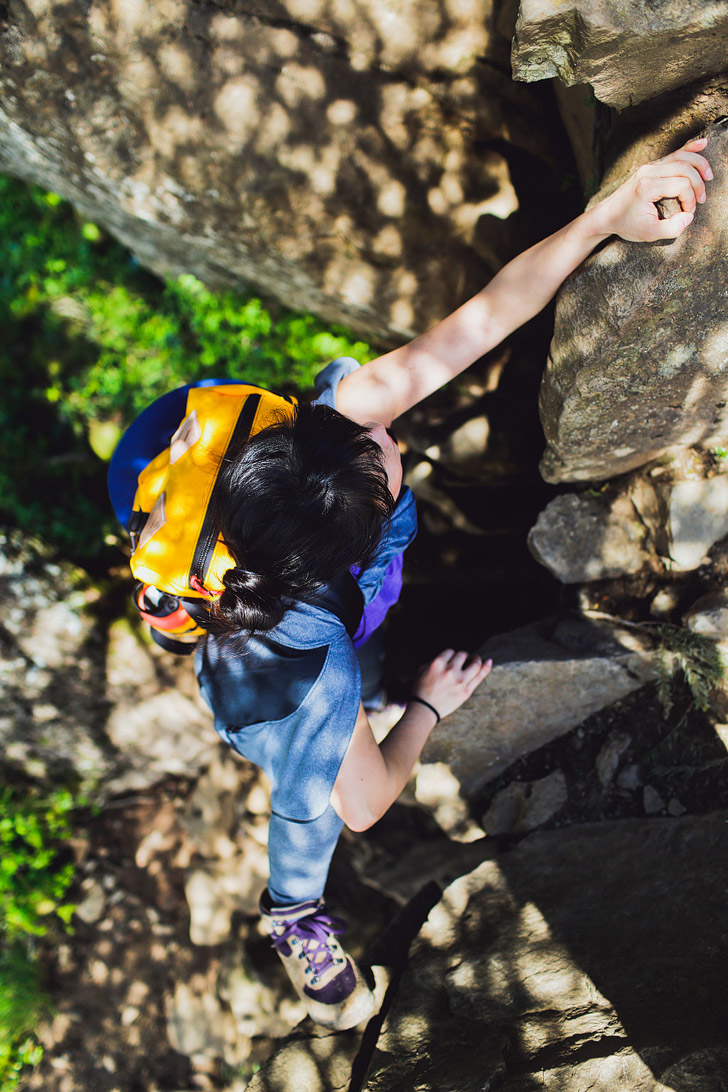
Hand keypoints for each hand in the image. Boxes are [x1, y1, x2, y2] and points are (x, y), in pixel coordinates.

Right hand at [413, 649, 492, 719]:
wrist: (424, 710)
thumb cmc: (420, 690)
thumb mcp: (422, 670)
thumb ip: (434, 661)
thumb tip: (447, 657)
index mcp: (437, 663)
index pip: (450, 651)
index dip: (450, 655)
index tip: (450, 659)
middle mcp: (450, 670)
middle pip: (462, 655)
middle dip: (462, 656)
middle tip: (462, 659)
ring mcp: (460, 681)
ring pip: (475, 664)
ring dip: (476, 659)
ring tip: (475, 659)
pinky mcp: (466, 691)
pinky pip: (479, 677)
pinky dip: (486, 668)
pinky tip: (489, 661)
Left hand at [593, 137, 712, 242]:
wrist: (607, 215)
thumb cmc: (626, 224)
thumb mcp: (649, 234)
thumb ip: (672, 229)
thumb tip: (689, 216)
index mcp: (647, 187)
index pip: (681, 185)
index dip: (690, 199)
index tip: (687, 213)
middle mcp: (648, 172)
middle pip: (684, 168)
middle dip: (698, 184)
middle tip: (701, 200)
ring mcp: (649, 167)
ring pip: (681, 157)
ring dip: (699, 165)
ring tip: (709, 176)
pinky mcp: (651, 167)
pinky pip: (673, 154)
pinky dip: (689, 149)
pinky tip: (702, 144)